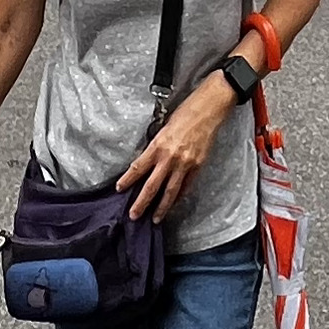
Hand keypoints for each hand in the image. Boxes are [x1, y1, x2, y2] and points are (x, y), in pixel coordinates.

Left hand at [115, 81, 230, 221]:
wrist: (209, 109)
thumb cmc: (186, 113)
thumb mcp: (164, 128)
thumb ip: (157, 146)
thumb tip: (149, 160)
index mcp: (158, 145)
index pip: (138, 167)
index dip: (128, 180)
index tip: (119, 189)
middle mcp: (170, 158)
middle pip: (152, 186)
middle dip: (141, 202)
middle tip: (134, 215)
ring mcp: (185, 164)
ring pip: (170, 191)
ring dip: (161, 207)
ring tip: (155, 218)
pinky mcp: (198, 166)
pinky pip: (186, 186)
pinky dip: (179, 196)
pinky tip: (174, 203)